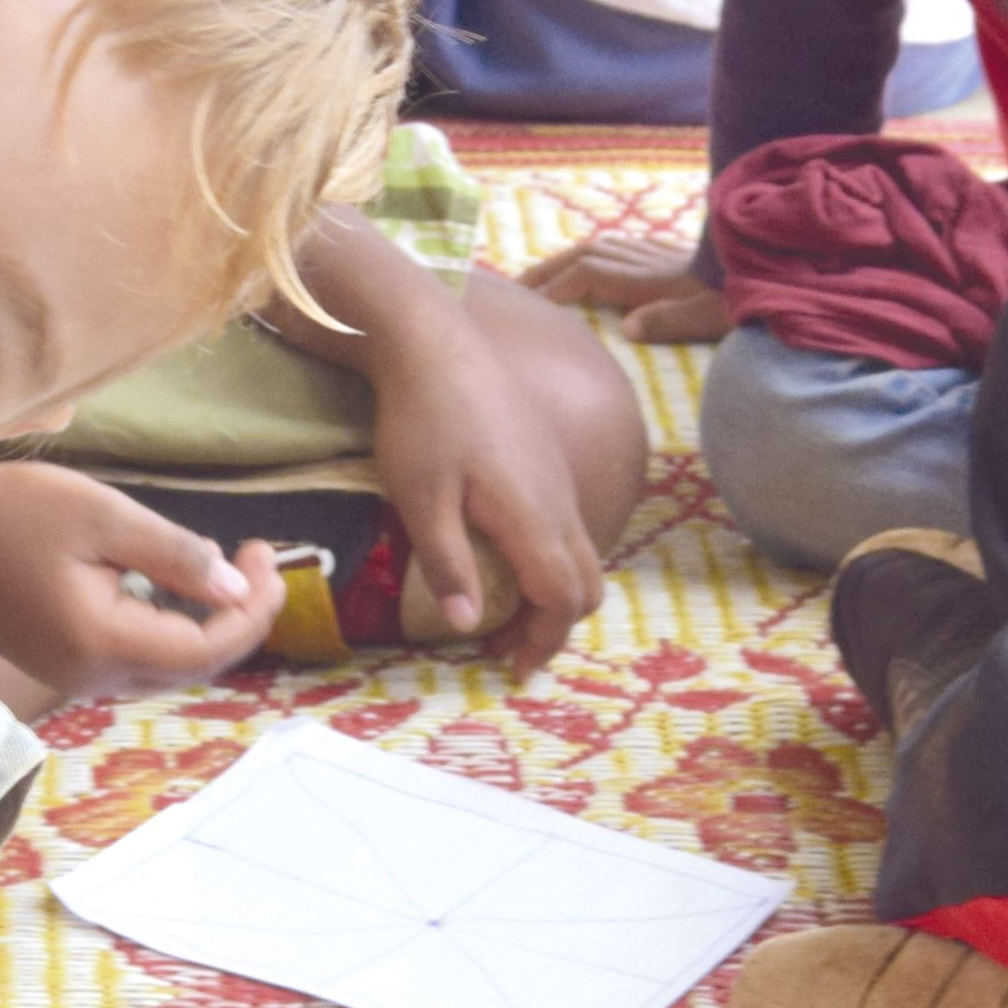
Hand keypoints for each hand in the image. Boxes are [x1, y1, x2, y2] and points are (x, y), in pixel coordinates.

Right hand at [0, 460, 281, 713]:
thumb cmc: (9, 510)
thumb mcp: (100, 515)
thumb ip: (171, 554)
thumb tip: (232, 587)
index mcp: (102, 643)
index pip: (205, 647)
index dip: (252, 609)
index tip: (267, 555)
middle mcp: (90, 676)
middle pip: (192, 666)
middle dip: (240, 616)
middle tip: (261, 557)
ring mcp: (73, 675)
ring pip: (167, 665)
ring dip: (209, 624)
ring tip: (234, 569)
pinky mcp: (61, 661)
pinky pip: (136, 656)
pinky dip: (173, 626)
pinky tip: (183, 584)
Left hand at [369, 299, 614, 672]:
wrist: (435, 341)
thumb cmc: (422, 420)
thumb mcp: (421, 499)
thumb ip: (448, 564)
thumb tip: (468, 624)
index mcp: (532, 516)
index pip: (562, 599)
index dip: (543, 641)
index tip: (512, 666)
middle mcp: (559, 500)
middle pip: (586, 583)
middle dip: (554, 624)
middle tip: (507, 645)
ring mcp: (557, 476)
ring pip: (580, 552)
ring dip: (551, 590)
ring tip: (503, 606)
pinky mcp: (546, 458)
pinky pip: (567, 524)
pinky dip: (547, 558)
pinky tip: (503, 554)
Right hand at [526, 225, 730, 345]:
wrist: (776, 264)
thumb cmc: (742, 297)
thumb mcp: (711, 316)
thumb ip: (671, 321)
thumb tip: (630, 328)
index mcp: (652, 279)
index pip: (590, 274)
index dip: (556, 287)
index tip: (528, 306)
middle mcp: (649, 261)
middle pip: (585, 255)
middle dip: (547, 270)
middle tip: (514, 289)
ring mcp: (658, 255)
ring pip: (599, 247)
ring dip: (565, 260)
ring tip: (540, 278)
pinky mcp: (669, 255)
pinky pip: (617, 249)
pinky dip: (591, 256)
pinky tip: (590, 266)